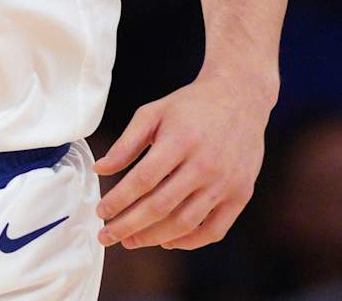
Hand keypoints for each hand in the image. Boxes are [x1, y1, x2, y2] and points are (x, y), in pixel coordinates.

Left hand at [92, 68, 271, 250]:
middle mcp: (205, 164)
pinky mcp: (241, 195)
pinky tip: (167, 240)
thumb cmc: (190, 107)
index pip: (143, 179)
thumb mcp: (153, 113)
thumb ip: (126, 143)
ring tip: (130, 240)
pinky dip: (189, 242)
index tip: (101, 211)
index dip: (119, 200)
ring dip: (153, 238)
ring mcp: (226, 182)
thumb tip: (100, 169)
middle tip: (106, 236)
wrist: (239, 98)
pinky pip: (214, 230)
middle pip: (161, 206)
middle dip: (129, 225)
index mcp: (180, 140)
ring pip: (185, 223)